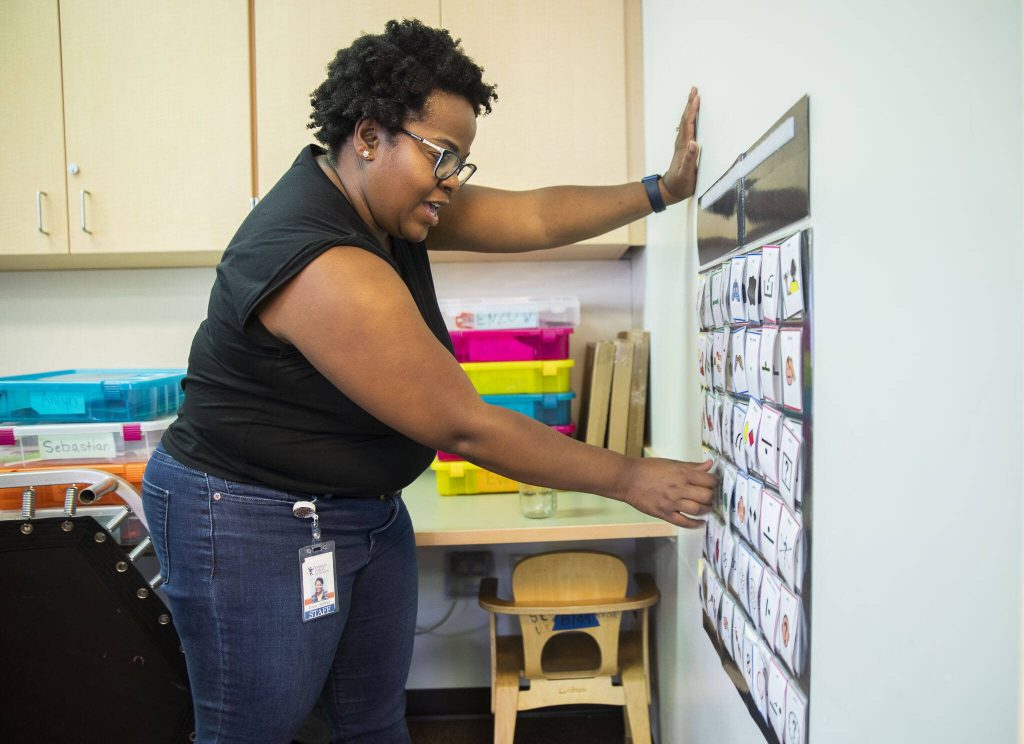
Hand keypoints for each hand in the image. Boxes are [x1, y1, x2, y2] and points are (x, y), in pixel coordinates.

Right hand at [620, 457, 716, 528]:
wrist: (627, 479)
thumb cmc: (648, 468)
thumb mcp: (672, 463)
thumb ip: (692, 466)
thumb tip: (709, 465)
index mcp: (682, 474)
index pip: (709, 480)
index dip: (715, 483)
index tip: (714, 484)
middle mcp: (679, 488)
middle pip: (706, 496)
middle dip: (712, 497)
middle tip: (711, 497)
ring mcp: (672, 502)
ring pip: (698, 510)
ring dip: (706, 510)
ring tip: (706, 508)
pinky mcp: (664, 513)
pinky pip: (684, 522)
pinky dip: (695, 524)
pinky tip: (700, 523)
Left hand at [661, 86, 700, 204]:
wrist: (669, 191)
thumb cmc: (680, 184)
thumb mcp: (686, 174)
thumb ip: (690, 159)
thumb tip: (694, 143)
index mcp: (684, 147)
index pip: (688, 124)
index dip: (692, 111)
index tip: (696, 97)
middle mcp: (682, 143)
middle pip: (685, 119)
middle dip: (690, 104)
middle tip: (694, 89)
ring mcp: (682, 145)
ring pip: (686, 123)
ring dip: (689, 109)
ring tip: (693, 98)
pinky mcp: (684, 149)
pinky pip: (687, 129)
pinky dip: (690, 119)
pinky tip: (692, 117)